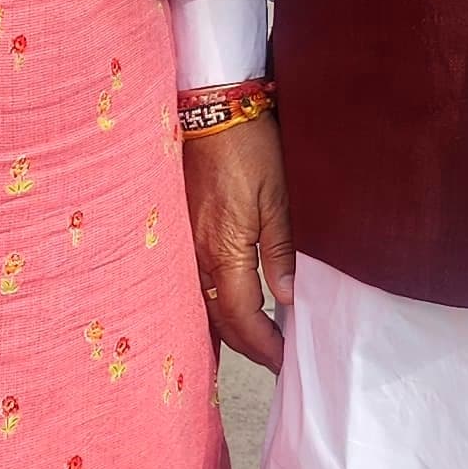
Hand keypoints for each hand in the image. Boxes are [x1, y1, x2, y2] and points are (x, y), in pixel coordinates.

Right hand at [184, 113, 295, 370]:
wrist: (210, 106)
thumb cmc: (248, 144)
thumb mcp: (278, 195)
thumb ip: (281, 249)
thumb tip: (287, 297)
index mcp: (223, 248)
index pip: (241, 315)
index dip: (263, 344)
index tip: (284, 360)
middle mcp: (196, 253)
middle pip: (217, 318)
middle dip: (246, 346)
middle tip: (274, 361)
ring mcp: (183, 242)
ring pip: (200, 304)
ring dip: (226, 330)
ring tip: (252, 346)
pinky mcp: (180, 229)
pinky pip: (190, 283)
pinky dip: (208, 306)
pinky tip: (221, 311)